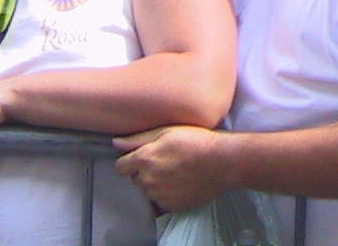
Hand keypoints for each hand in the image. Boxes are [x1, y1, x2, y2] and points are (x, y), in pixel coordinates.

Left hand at [114, 125, 233, 212]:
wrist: (222, 161)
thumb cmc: (196, 140)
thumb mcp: (167, 131)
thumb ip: (138, 138)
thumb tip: (115, 143)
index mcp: (144, 159)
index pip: (120, 167)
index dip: (129, 161)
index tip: (141, 157)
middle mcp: (147, 180)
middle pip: (136, 178)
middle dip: (145, 171)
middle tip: (165, 161)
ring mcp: (159, 195)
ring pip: (149, 190)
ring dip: (156, 183)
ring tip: (176, 171)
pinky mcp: (171, 206)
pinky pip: (161, 201)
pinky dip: (168, 194)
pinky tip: (182, 183)